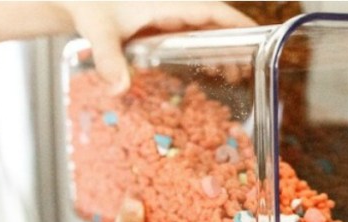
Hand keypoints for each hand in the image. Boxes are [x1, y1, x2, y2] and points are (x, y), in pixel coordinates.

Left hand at [59, 1, 255, 93]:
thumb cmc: (87, 5)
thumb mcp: (97, 30)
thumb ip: (108, 58)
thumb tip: (118, 89)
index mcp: (168, 3)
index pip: (213, 11)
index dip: (238, 24)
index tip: (260, 37)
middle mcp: (172, 7)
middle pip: (214, 22)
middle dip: (235, 43)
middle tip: (247, 72)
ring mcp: (167, 15)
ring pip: (203, 29)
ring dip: (219, 49)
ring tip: (230, 76)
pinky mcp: (159, 24)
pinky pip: (189, 35)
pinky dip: (202, 49)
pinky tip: (204, 70)